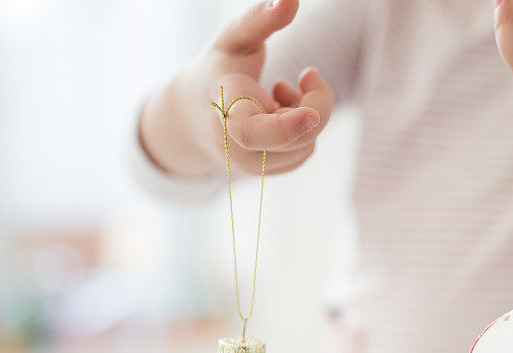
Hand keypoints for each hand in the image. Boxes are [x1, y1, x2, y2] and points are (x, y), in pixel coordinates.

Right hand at [140, 0, 333, 176]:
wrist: (194, 114)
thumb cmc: (219, 68)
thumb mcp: (234, 39)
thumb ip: (259, 20)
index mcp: (222, 108)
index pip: (252, 129)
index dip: (286, 125)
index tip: (311, 114)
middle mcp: (234, 145)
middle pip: (300, 133)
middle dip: (318, 99)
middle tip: (308, 74)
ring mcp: (250, 165)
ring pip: (307, 143)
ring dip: (308, 112)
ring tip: (282, 91)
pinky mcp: (267, 172)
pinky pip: (306, 151)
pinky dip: (305, 129)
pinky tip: (281, 111)